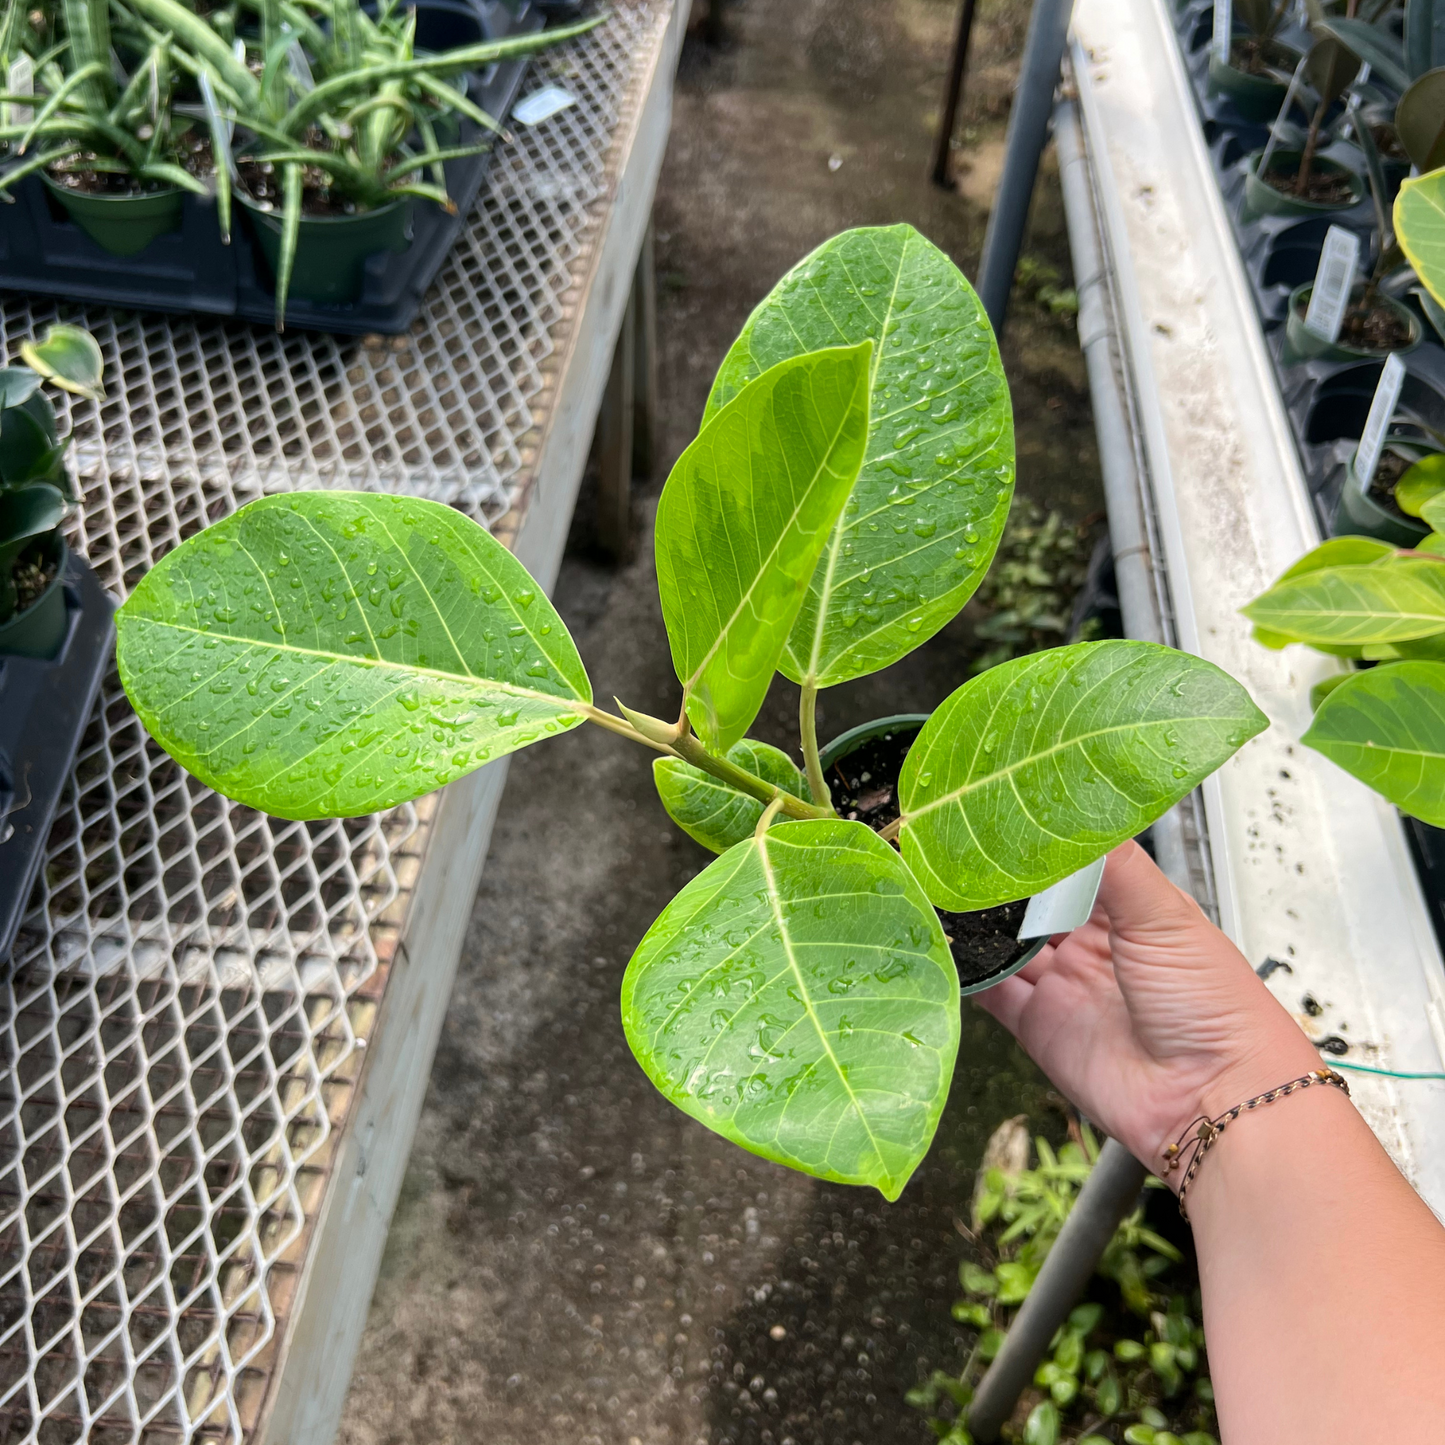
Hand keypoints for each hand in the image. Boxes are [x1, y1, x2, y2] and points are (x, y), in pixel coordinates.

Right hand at [974, 840, 1321, 1175]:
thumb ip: (1114, 864)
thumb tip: (1077, 811)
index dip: (1042, 843)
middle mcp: (1097, 945)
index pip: (1076, 864)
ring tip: (943, 888)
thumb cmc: (1214, 1005)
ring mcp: (1067, 986)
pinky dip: (969, 973)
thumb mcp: (1165, 915)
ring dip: (980, 924)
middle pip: (1035, 903)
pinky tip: (948, 947)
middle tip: (960, 850)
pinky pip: (993, 994)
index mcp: (1133, 909)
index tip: (1003, 815)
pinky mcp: (1042, 1028)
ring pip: (1007, 945)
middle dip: (1002, 882)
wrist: (1213, 1102)